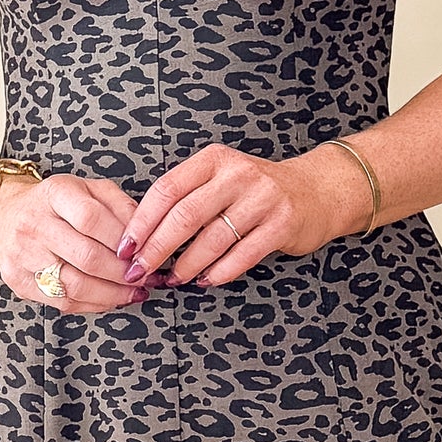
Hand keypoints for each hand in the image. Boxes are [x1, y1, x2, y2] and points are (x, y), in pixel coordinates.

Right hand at [0, 171, 149, 312]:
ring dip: (113, 294)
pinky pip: (64, 302)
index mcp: (54, 193)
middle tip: (144, 277)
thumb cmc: (57, 203)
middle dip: (123, 272)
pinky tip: (111, 298)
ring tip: (134, 291)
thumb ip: (120, 205)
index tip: (143, 252)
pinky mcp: (19, 281)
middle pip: (87, 257)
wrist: (6, 215)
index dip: (123, 240)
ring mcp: (23, 255)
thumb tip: (146, 236)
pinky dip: (94, 304)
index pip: (92, 219)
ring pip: (76, 286)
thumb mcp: (89, 189)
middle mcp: (33, 224)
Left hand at [117, 141, 374, 287]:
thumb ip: (187, 198)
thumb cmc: (255, 190)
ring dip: (187, 265)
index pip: (166, 190)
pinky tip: (206, 281)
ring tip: (173, 280)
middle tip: (140, 271)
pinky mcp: (282, 224)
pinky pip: (243, 255)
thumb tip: (140, 236)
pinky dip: (220, 272)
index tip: (125, 247)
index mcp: (214, 159)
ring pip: (212, 239)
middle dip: (157, 249)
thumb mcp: (220, 178)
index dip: (141, 222)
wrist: (316, 190)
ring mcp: (263, 198)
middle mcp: (238, 174)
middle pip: (185, 216)